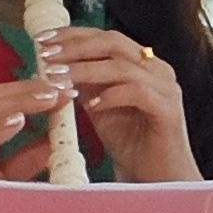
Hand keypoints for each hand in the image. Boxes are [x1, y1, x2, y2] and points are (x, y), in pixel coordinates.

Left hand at [43, 28, 196, 181]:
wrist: (157, 177)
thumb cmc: (131, 143)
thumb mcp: (99, 106)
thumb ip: (84, 84)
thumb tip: (52, 67)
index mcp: (140, 64)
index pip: (105, 37)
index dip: (72, 35)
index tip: (43, 41)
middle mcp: (156, 70)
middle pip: (113, 43)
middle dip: (75, 47)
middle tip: (47, 57)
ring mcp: (166, 88)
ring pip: (122, 66)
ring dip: (85, 71)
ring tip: (59, 79)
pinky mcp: (169, 110)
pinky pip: (138, 92)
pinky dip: (110, 95)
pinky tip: (90, 105)